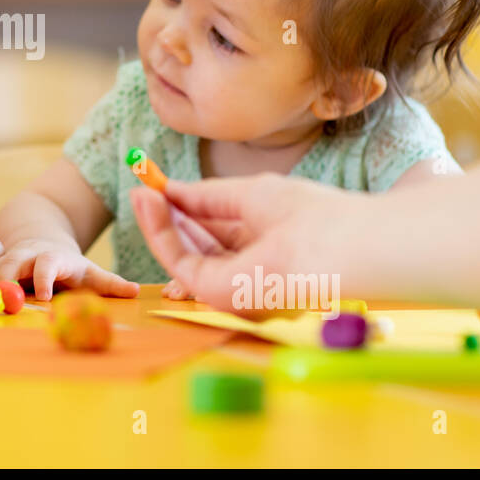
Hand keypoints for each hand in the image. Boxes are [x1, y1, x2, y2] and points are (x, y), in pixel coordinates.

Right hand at [0, 238, 138, 301]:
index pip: (47, 263)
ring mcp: (7, 258)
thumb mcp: (89, 272)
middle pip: (11, 262)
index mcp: (52, 257)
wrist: (42, 242)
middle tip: (0, 298)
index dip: (45, 278)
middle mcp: (26, 254)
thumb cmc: (69, 266)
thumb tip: (135, 291)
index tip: (44, 297)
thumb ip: (109, 283)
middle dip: (5, 278)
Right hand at [131, 174, 359, 313]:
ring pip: (183, 254)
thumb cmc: (309, 216)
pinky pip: (179, 262)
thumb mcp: (249, 195)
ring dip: (157, 222)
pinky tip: (150, 204)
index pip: (216, 229)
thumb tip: (170, 190)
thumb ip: (206, 196)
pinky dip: (160, 233)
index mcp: (262, 245)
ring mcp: (232, 284)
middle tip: (142, 189)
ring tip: (141, 193)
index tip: (159, 185)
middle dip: (166, 216)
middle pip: (196, 244)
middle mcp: (246, 269)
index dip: (185, 207)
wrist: (338, 247)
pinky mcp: (219, 294)